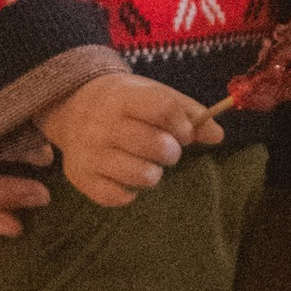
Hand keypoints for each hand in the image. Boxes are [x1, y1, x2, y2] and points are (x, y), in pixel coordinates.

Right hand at [42, 71, 225, 207]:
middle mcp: (102, 124)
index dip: (183, 125)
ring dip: (153, 173)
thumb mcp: (154, 94)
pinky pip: (116, 196)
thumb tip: (218, 135)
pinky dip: (128, 191)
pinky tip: (125, 176)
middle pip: (156, 145)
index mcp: (123, 97)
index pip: (163, 109)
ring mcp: (90, 152)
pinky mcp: (80, 177)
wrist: (72, 105)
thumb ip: (187, 112)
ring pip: (141, 175)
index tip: (183, 132)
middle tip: (166, 149)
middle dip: (171, 151)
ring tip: (146, 164)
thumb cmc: (125, 102)